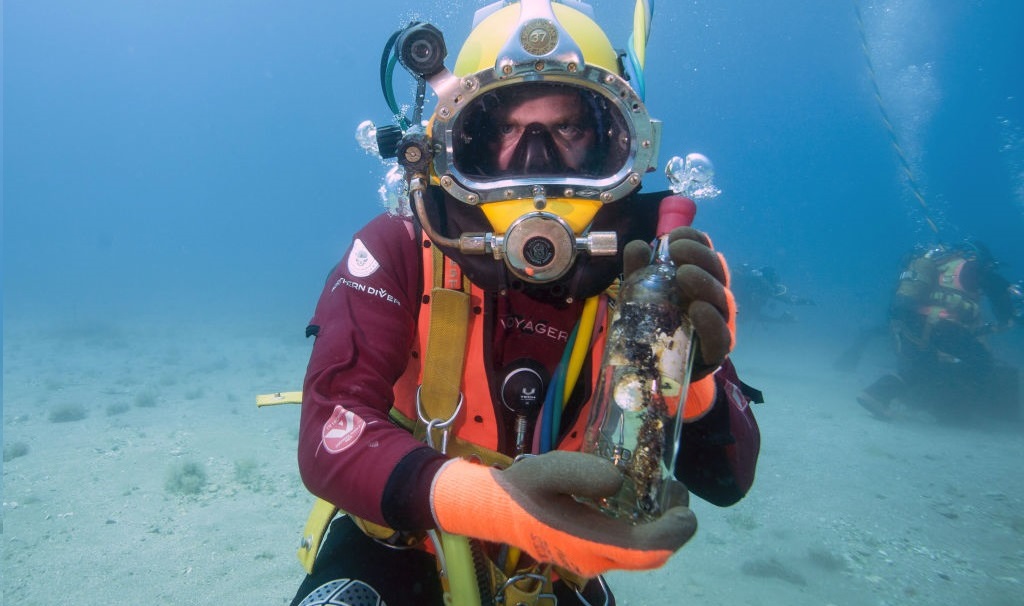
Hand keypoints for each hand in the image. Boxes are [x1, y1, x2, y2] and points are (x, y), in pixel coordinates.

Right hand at [430, 451, 695, 577]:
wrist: (496, 509)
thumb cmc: (521, 490)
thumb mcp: (546, 470)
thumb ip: (581, 472)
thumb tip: (620, 481)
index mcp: (589, 542)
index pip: (648, 550)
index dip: (675, 530)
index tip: (683, 502)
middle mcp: (597, 557)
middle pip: (652, 554)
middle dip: (673, 524)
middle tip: (674, 488)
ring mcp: (595, 558)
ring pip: (642, 551)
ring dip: (660, 524)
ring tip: (662, 488)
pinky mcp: (591, 551)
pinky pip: (629, 545)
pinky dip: (644, 525)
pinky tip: (639, 497)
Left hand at [624, 227, 734, 378]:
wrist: (660, 369)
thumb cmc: (655, 324)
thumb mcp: (642, 295)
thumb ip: (639, 273)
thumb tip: (636, 245)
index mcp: (699, 279)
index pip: (705, 253)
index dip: (696, 240)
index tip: (675, 236)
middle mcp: (713, 298)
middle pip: (716, 271)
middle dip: (699, 256)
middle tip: (676, 250)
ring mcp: (718, 324)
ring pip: (721, 300)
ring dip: (705, 283)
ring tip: (684, 274)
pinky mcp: (716, 351)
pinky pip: (720, 336)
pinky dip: (710, 322)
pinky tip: (698, 309)